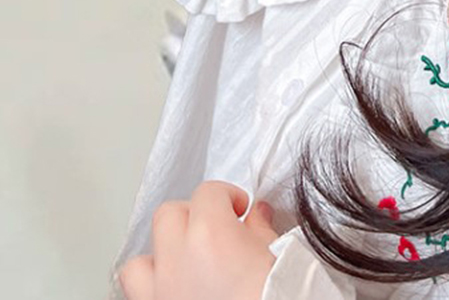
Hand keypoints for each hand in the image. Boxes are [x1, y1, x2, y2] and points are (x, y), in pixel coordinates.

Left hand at [117, 180, 278, 299]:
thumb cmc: (275, 292)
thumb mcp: (277, 253)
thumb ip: (260, 229)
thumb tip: (256, 216)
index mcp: (210, 232)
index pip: (208, 193)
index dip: (227, 196)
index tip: (240, 209)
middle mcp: (177, 260)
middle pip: (169, 215)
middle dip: (192, 216)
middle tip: (216, 228)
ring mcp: (161, 294)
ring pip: (139, 261)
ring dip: (160, 258)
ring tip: (186, 263)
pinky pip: (137, 298)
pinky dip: (151, 291)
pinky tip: (174, 293)